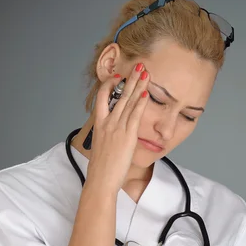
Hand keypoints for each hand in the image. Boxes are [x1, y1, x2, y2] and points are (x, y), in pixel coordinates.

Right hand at [85, 64, 149, 195]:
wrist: (101, 179)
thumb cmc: (101, 168)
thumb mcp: (101, 146)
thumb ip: (107, 136)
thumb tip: (112, 134)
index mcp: (99, 124)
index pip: (103, 98)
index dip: (110, 85)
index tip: (118, 76)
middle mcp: (107, 123)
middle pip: (120, 95)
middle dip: (130, 79)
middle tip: (138, 65)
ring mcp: (117, 128)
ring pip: (128, 102)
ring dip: (138, 85)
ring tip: (145, 72)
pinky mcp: (127, 136)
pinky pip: (135, 115)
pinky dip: (140, 103)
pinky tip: (146, 92)